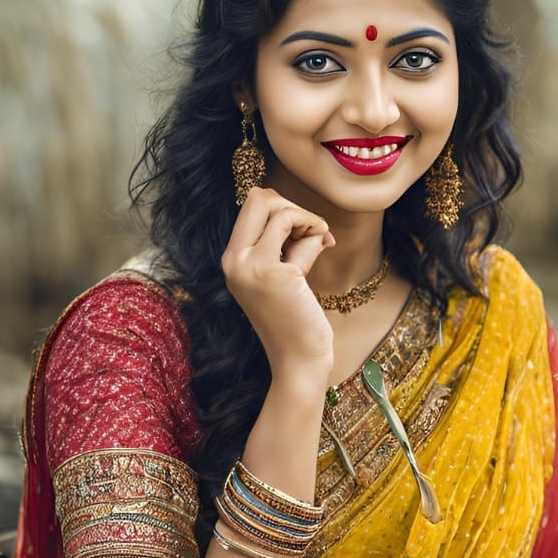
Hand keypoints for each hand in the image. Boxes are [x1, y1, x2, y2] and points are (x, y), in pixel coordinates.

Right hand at [221, 187, 334, 375]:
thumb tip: (310, 220)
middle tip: (313, 231)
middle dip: (291, 205)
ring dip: (306, 218)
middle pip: (256, 198)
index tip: (307, 234)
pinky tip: (325, 242)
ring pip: (274, 206)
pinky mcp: (267, 270)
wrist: (299, 359)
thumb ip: (290, 246)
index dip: (284, 210)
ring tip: (321, 241)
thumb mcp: (288, 274)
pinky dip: (312, 223)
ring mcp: (246, 264)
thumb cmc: (298, 320)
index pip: (252, 209)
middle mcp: (232, 260)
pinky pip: (288, 221)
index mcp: (234, 261)